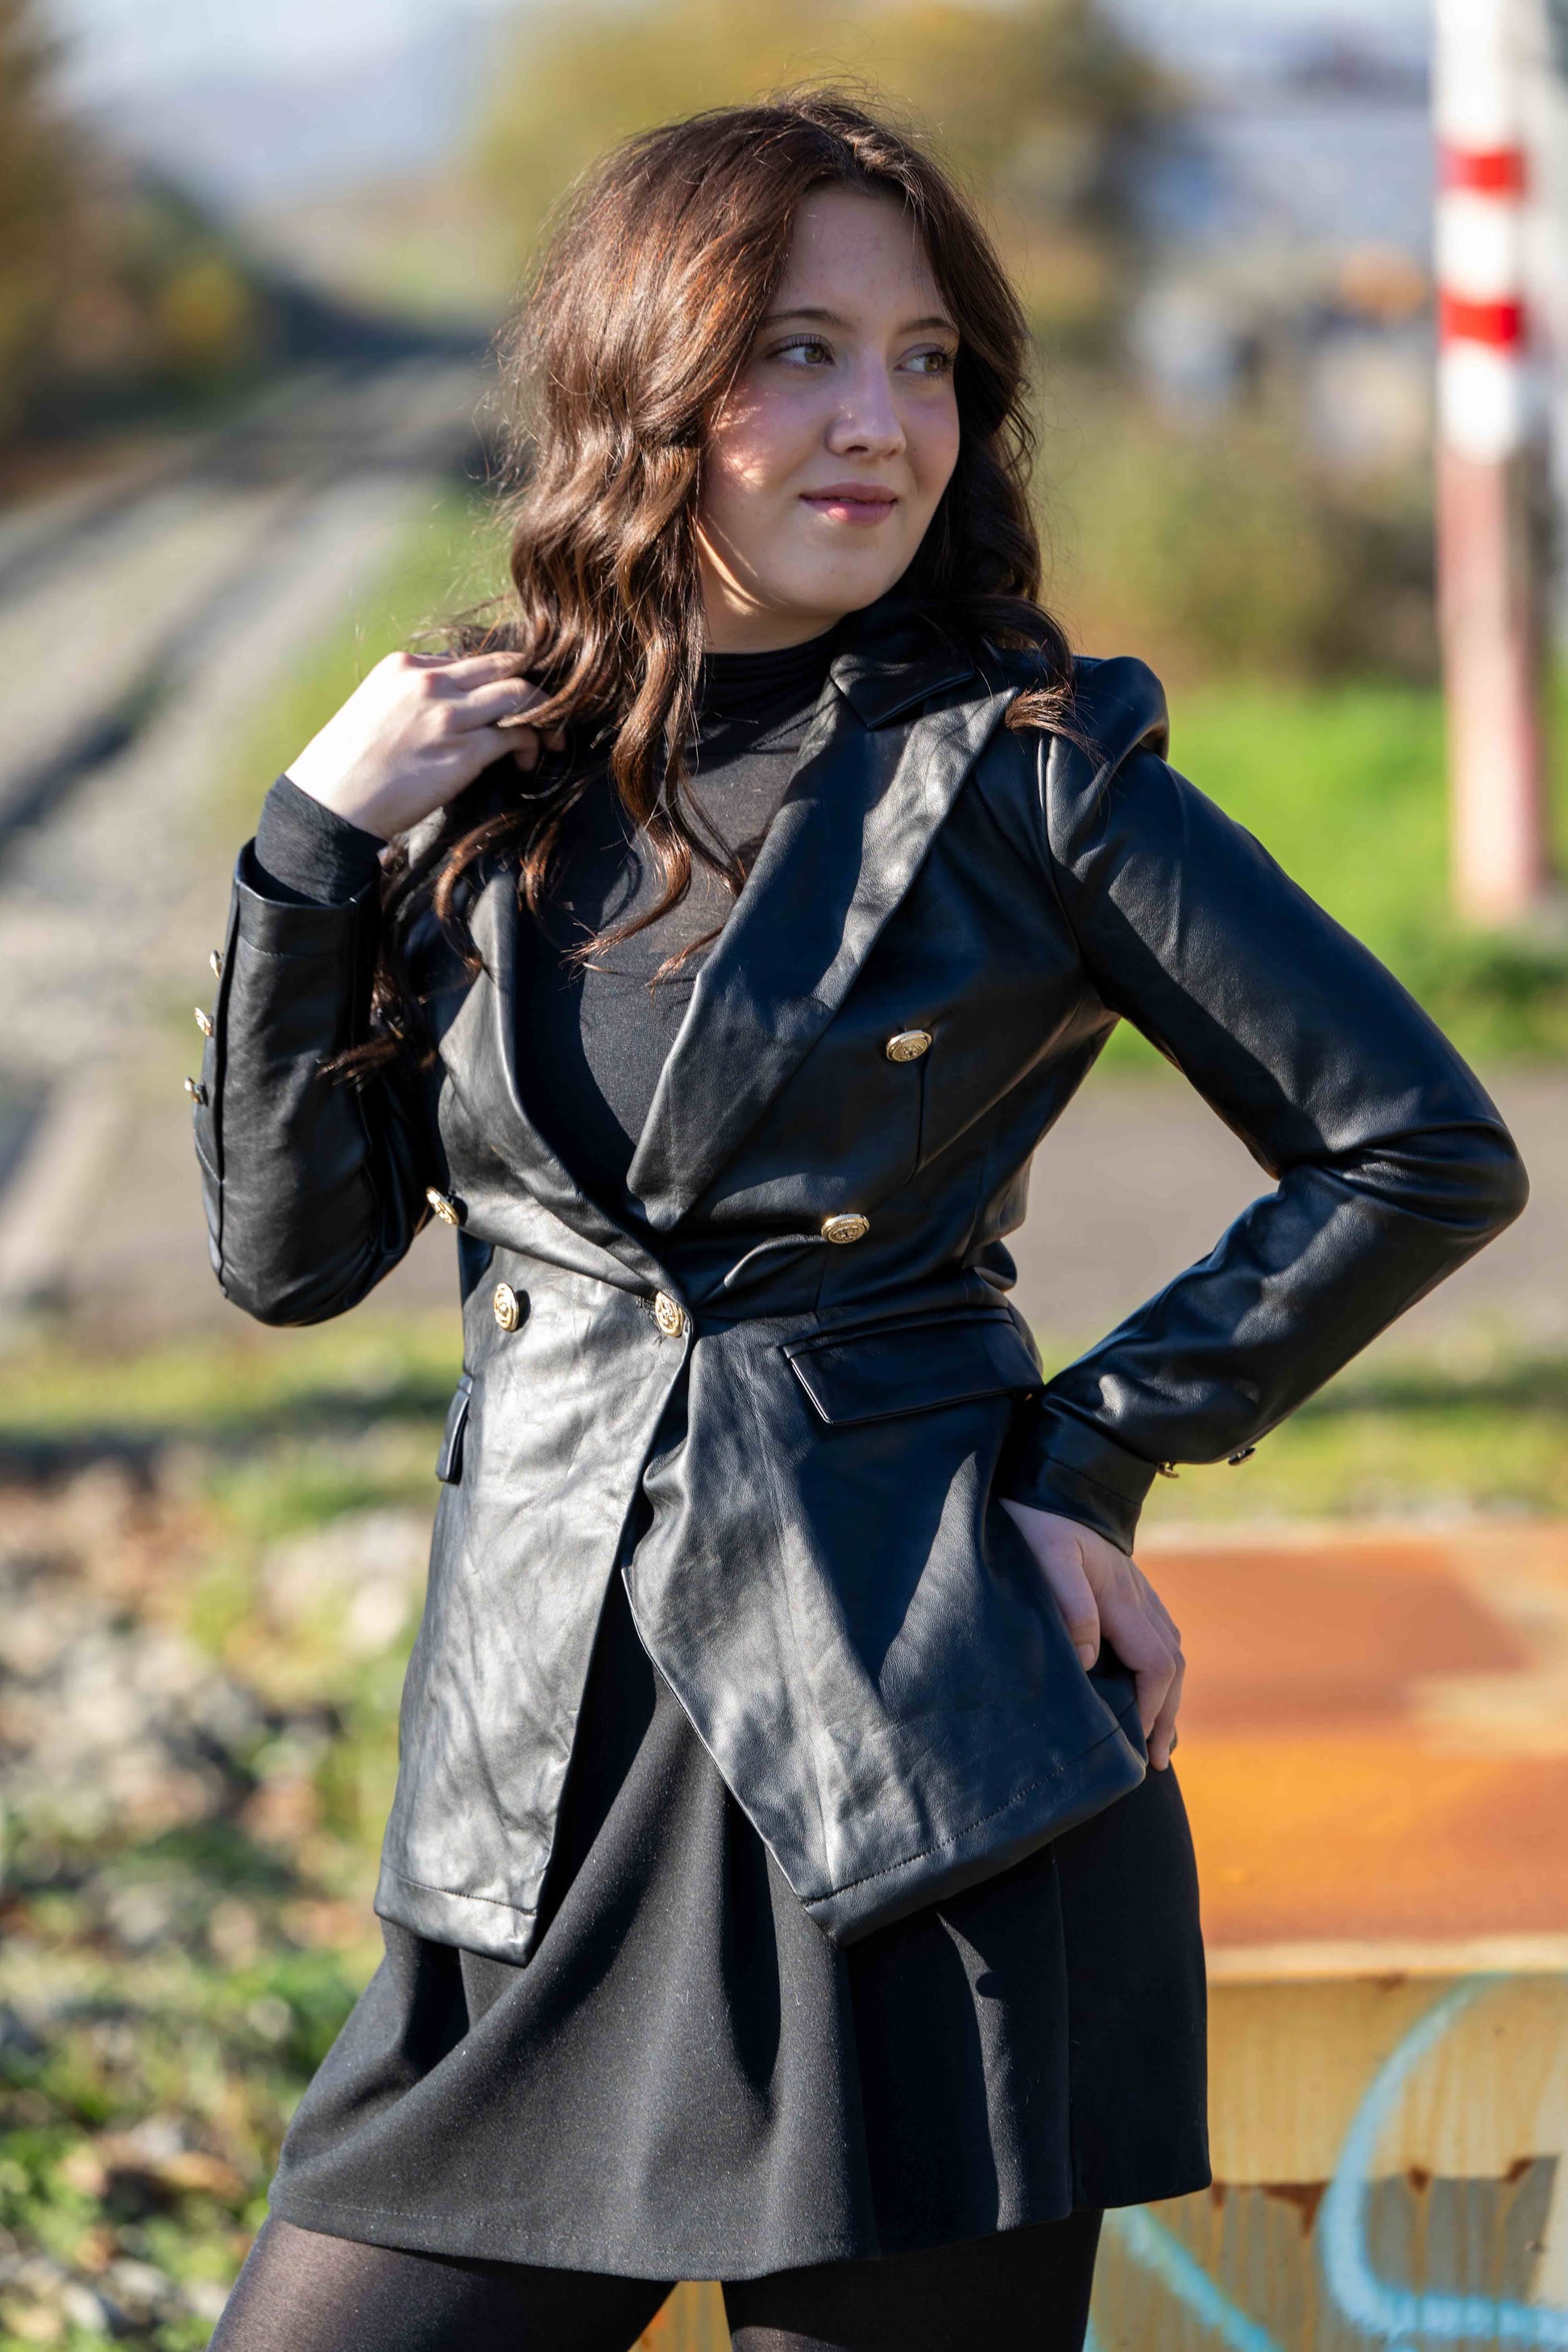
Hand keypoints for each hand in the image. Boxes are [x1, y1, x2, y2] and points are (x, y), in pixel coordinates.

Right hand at [284, 649, 565, 840]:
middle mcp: (430, 682)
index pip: (471, 659)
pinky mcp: (464, 752)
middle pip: (506, 665)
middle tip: (548, 710)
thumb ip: (412, 697)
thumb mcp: (374, 708)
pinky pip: (517, 736)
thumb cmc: (346, 765)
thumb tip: (448, 707)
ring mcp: (449, 715)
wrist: (331, 803)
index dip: (498, 678)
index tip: (508, 700)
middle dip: (533, 686)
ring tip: (550, 737)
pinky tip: (528, 763)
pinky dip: (533, 746)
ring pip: (521, 694)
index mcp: (405, 665)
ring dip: (544, 714)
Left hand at [1000, 1500, 1183, 1769]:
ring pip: (1169, 1651)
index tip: (1137, 1744)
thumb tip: (1091, 1662)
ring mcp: (1137, 1591)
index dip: (1150, 1708)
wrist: (1051, 1480)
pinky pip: (1158, 1636)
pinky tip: (1146, 1687)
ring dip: (1166, 1695)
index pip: (1156, 1664)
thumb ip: (1071, 1607)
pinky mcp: (1126, 1588)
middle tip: (1156, 1759)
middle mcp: (1140, 1597)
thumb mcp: (1048, 1557)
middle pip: (1172, 1665)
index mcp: (1122, 1597)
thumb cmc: (1040, 1521)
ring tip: (1155, 1735)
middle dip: (1166, 1714)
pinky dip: (1159, 1670)